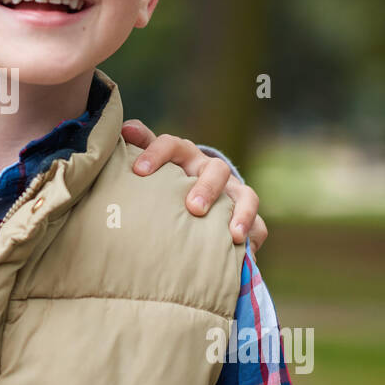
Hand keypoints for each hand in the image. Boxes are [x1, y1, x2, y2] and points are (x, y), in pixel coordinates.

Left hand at [121, 120, 267, 254]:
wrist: (194, 186)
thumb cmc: (166, 176)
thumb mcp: (152, 160)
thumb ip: (141, 146)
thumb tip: (125, 129)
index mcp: (184, 154)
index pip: (172, 145)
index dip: (156, 154)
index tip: (139, 172)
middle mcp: (211, 169)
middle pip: (215, 170)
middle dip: (207, 188)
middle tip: (194, 208)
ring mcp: (233, 191)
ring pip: (246, 196)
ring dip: (241, 213)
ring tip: (233, 235)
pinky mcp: (246, 213)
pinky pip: (259, 225)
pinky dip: (254, 237)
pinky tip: (247, 255)